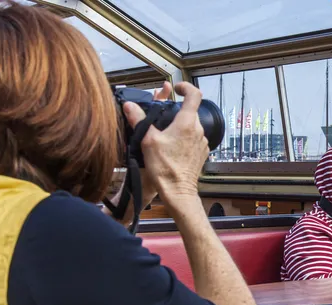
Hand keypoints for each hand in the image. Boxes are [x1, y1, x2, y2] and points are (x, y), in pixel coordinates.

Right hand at [122, 81, 207, 212]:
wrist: (178, 191)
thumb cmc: (165, 167)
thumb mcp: (147, 140)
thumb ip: (138, 120)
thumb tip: (129, 106)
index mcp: (187, 122)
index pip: (194, 94)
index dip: (185, 87)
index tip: (176, 88)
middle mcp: (199, 130)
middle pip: (190, 111)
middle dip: (177, 110)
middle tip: (162, 115)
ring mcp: (202, 142)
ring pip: (192, 126)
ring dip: (180, 126)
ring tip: (165, 134)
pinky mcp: (201, 153)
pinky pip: (193, 139)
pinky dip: (184, 138)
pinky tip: (172, 147)